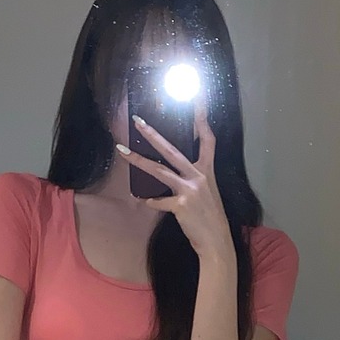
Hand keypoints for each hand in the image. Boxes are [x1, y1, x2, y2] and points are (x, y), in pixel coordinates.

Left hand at [116, 100, 232, 263]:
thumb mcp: (207, 193)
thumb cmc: (210, 218)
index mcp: (206, 171)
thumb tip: (173, 171)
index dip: (202, 118)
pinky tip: (142, 200)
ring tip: (122, 151)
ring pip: (159, 171)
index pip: (207, 139)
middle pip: (172, 150)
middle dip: (153, 134)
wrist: (216, 242)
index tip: (197, 98)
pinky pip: (159, 201)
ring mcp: (190, 190)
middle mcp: (199, 176)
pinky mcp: (181, 206)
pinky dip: (150, 201)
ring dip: (138, 161)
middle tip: (138, 121)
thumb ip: (194, 179)